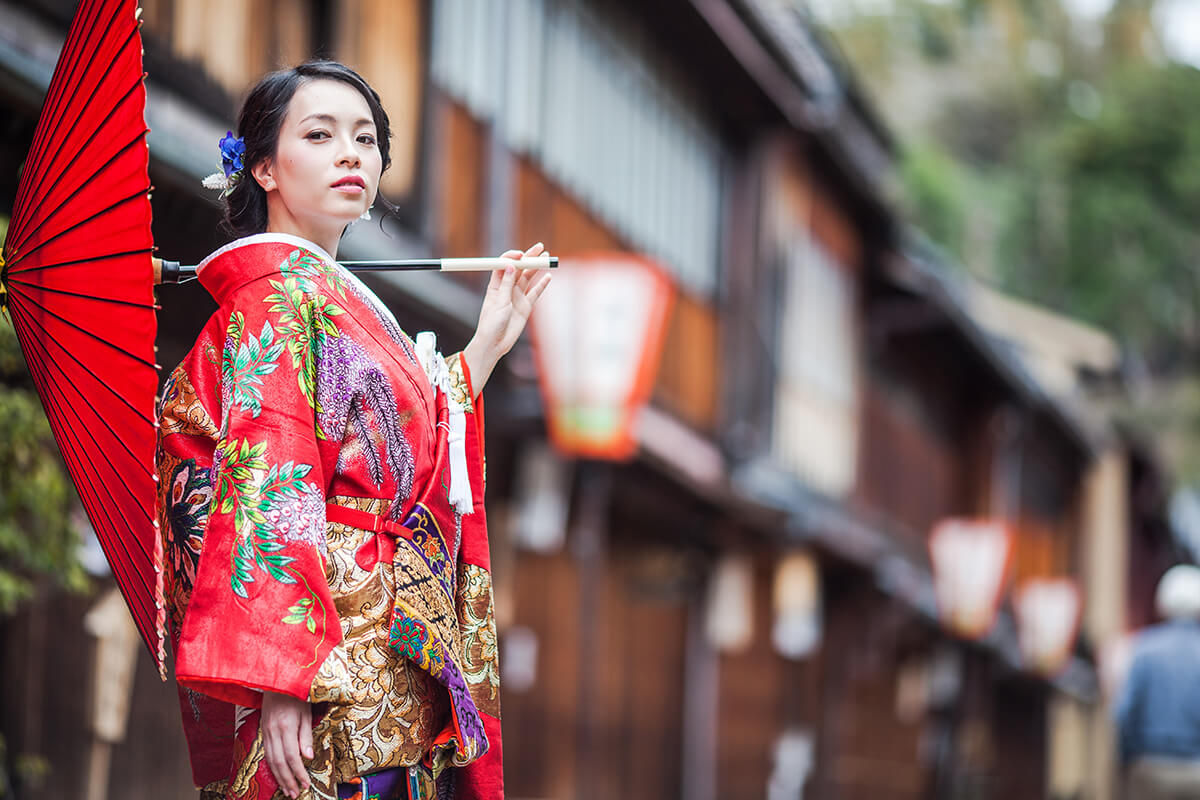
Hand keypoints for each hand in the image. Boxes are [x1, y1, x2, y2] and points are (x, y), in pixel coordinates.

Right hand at [261, 690, 313, 797]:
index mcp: (286, 726)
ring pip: (270, 760)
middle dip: (287, 780)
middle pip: (279, 762)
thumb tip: (308, 758)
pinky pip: (266, 753)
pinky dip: (272, 767)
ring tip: (287, 790)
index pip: (292, 756)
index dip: (298, 772)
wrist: (276, 680)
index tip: (306, 784)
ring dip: (278, 777)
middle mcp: (273, 731)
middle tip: (295, 794)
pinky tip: (278, 775)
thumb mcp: (306, 711)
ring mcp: (265, 731)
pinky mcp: (263, 731)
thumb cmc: (296, 694)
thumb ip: (306, 735)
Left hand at [463, 242, 552, 393]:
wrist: (495, 343)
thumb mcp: (499, 302)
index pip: (504, 265)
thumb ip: (506, 284)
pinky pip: (535, 293)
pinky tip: (548, 276)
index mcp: (495, 285)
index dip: (512, 257)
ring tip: (546, 258)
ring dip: (536, 268)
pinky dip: (542, 285)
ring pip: (528, 278)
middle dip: (529, 258)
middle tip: (540, 248)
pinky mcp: (525, 307)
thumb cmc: (491, 323)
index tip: (521, 254)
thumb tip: (509, 265)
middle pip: (519, 269)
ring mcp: (517, 297)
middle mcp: (507, 289)